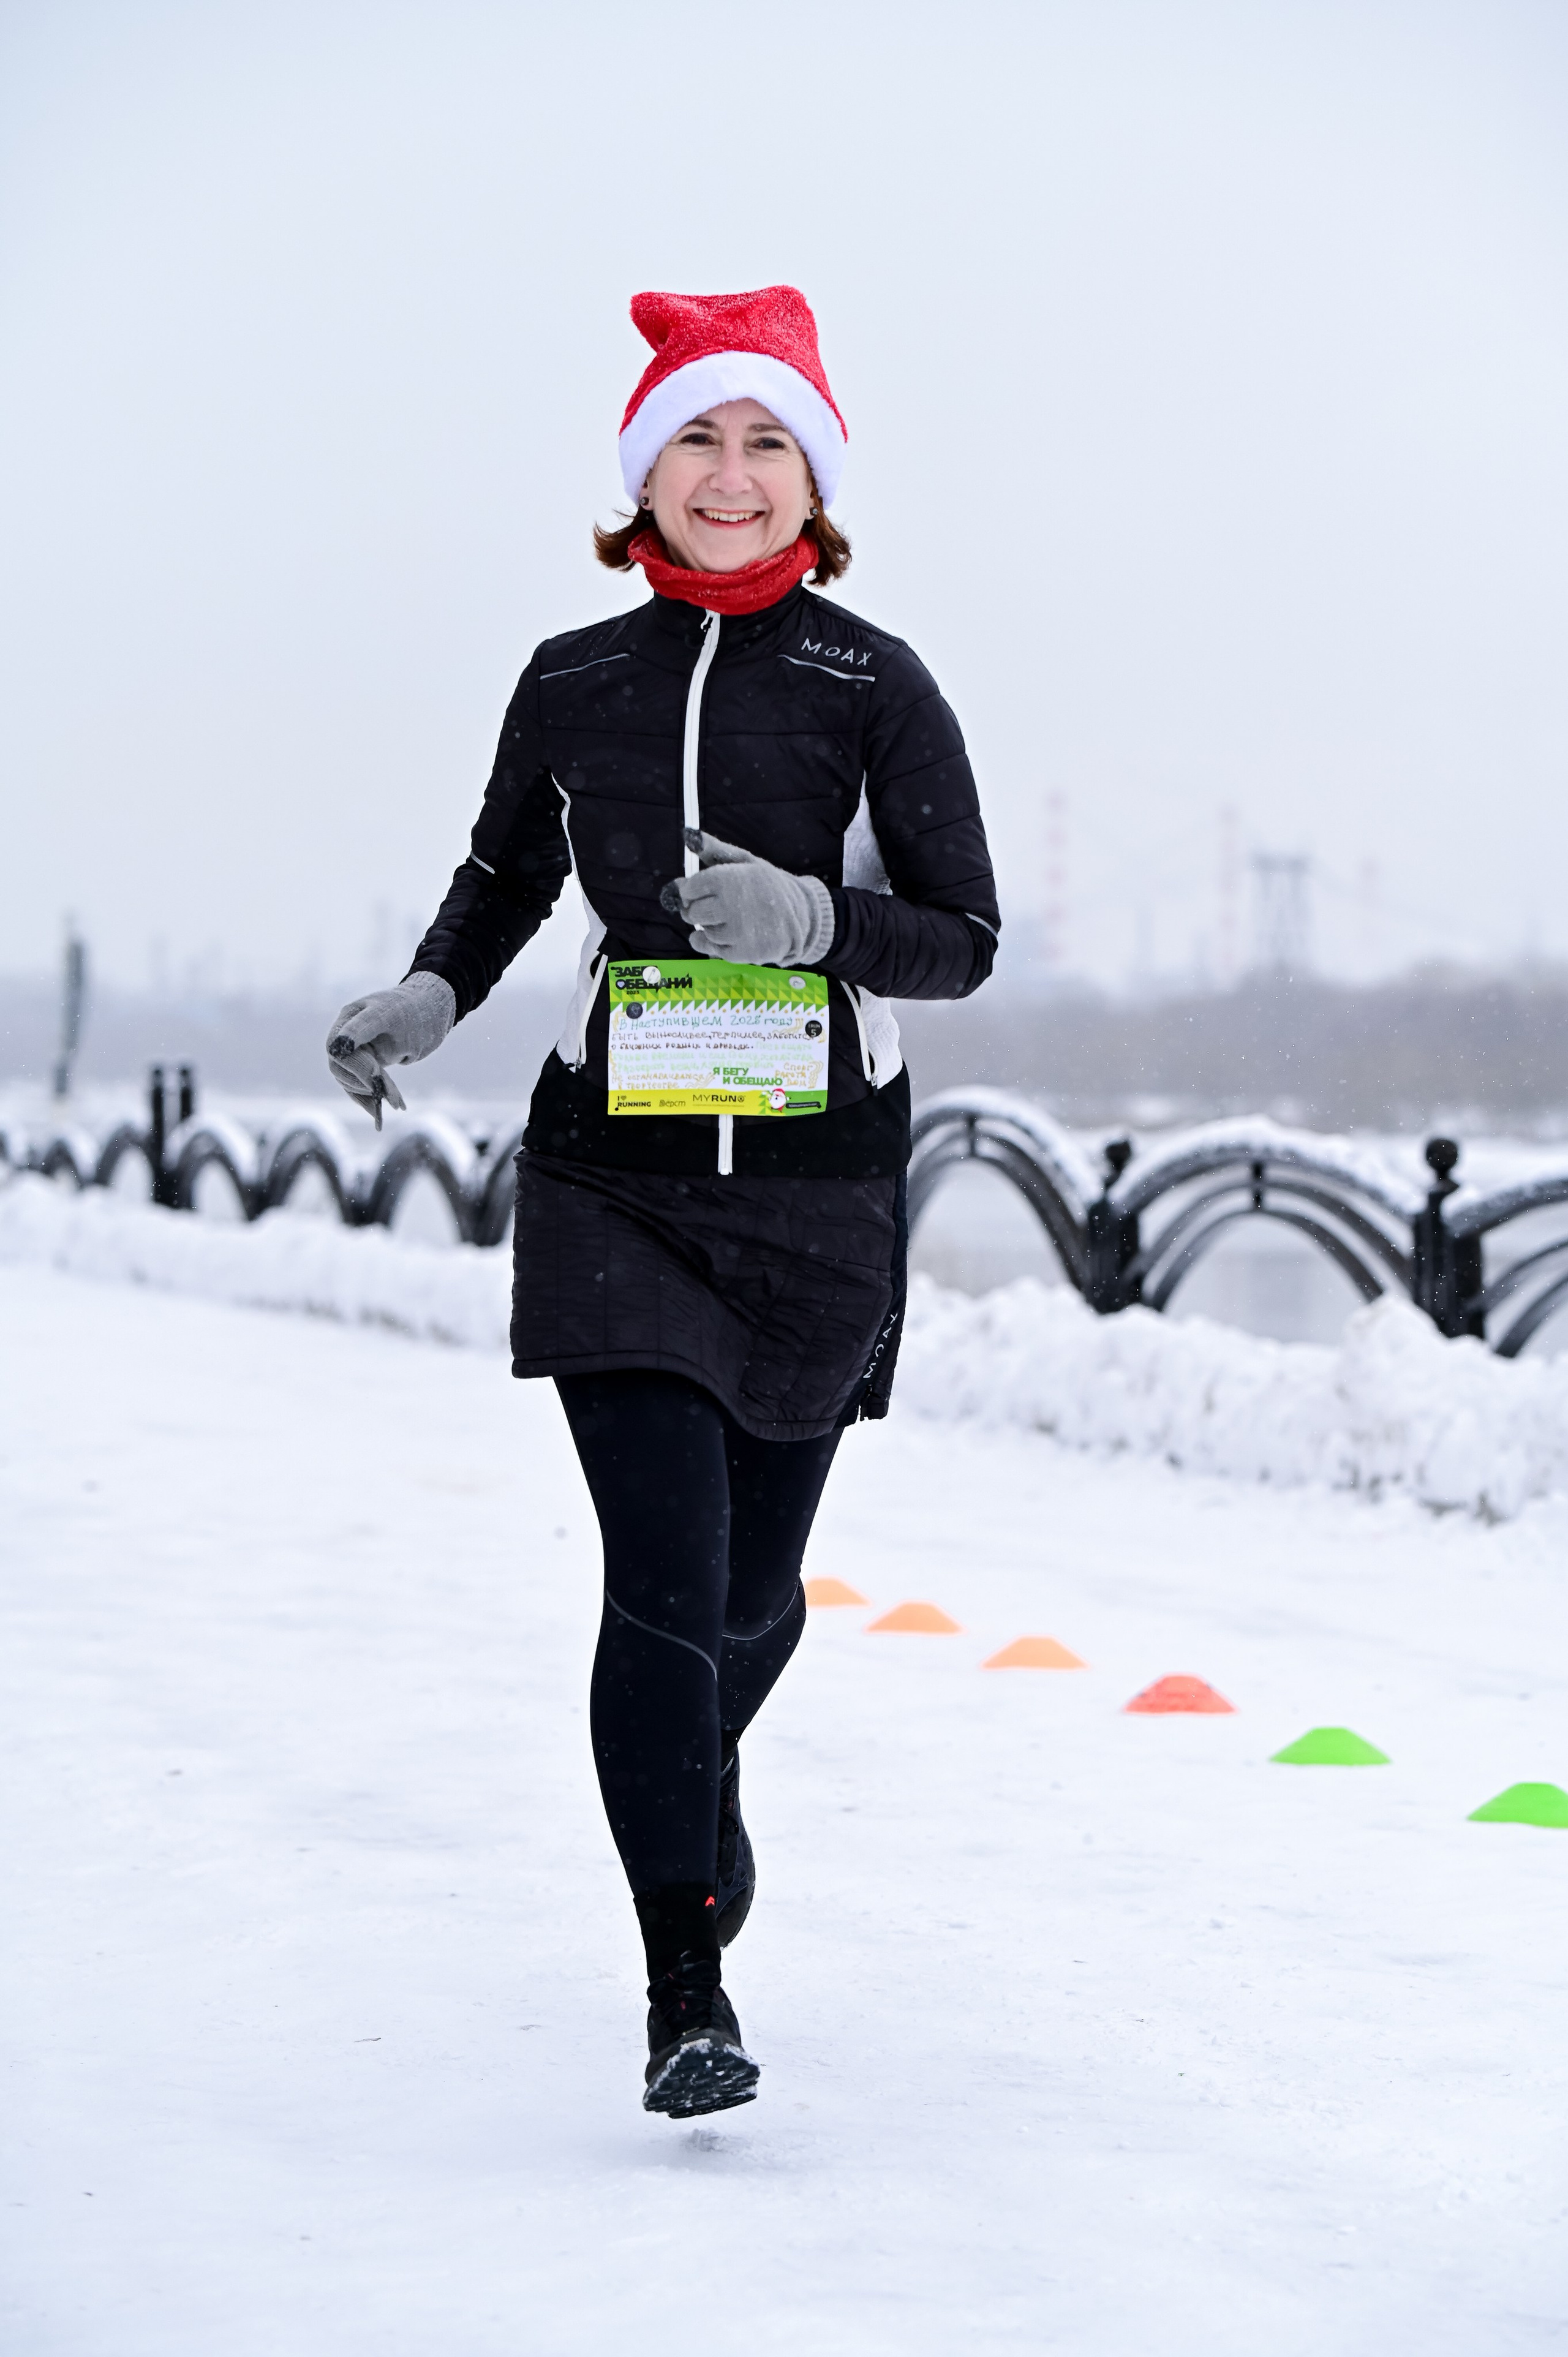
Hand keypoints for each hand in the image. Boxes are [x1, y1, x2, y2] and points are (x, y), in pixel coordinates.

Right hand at [325, 971, 455, 1127]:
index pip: (338, 1048)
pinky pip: (358, 1087)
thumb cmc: (412, 1010)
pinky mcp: (365, 1066)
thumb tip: (337, 1045)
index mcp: (349, 1019)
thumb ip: (363, 1028)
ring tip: (398, 1102)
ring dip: (371, 1095)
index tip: (377, 1077)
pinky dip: (369, 1101)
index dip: (355, 1066)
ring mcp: (355, 1052)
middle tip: (395, 1098)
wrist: (430, 1012)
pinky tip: (379, 1115)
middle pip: (342, 1069)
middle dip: (368, 1084)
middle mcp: (346, 1036)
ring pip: (349, 1081)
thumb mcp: (389, 1016)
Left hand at [659, 830, 833, 966]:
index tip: (699, 890)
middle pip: (691, 912)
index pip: (689, 888)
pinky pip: (709, 948)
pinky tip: (725, 934)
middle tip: (713, 906)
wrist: (802, 915)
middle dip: (696, 909)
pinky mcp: (740, 952)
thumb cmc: (769, 885)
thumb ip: (714, 849)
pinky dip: (711, 942)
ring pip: (702, 930)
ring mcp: (736, 931)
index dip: (690, 890)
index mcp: (729, 878)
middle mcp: (730, 905)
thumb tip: (689, 836)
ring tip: (730, 918)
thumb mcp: (745, 861)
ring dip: (709, 926)